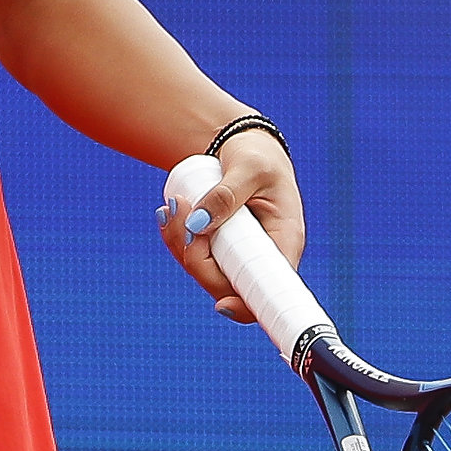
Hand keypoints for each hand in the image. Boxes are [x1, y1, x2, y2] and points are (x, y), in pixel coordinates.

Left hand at [160, 131, 305, 325]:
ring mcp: (239, 254)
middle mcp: (263, 256)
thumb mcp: (248, 168)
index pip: (272, 290)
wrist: (243, 146)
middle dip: (195, 258)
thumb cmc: (257, 156)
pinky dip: (176, 238)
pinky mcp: (219, 247)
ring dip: (179, 243)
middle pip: (227, 285)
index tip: (223, 304)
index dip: (248, 305)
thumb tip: (197, 225)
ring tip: (171, 204)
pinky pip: (194, 255)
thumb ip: (226, 195)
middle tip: (179, 212)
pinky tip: (166, 213)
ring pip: (204, 271)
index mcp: (285, 242)